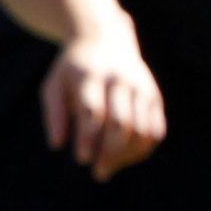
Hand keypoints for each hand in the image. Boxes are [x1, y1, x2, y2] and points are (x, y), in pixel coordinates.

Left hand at [40, 25, 166, 181]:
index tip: (81, 158)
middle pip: (121, 123)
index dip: (88, 138)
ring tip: (108, 168)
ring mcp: (141, 88)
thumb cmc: (73, 69)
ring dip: (127, 156)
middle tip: (97, 172)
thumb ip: (54, 113)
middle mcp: (120, 81)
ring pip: (142, 130)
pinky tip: (125, 159)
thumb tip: (57, 145)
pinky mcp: (154, 97)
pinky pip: (156, 130)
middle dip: (110, 152)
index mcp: (91, 76)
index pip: (93, 111)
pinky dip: (143, 150)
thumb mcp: (54, 84)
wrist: (104, 38)